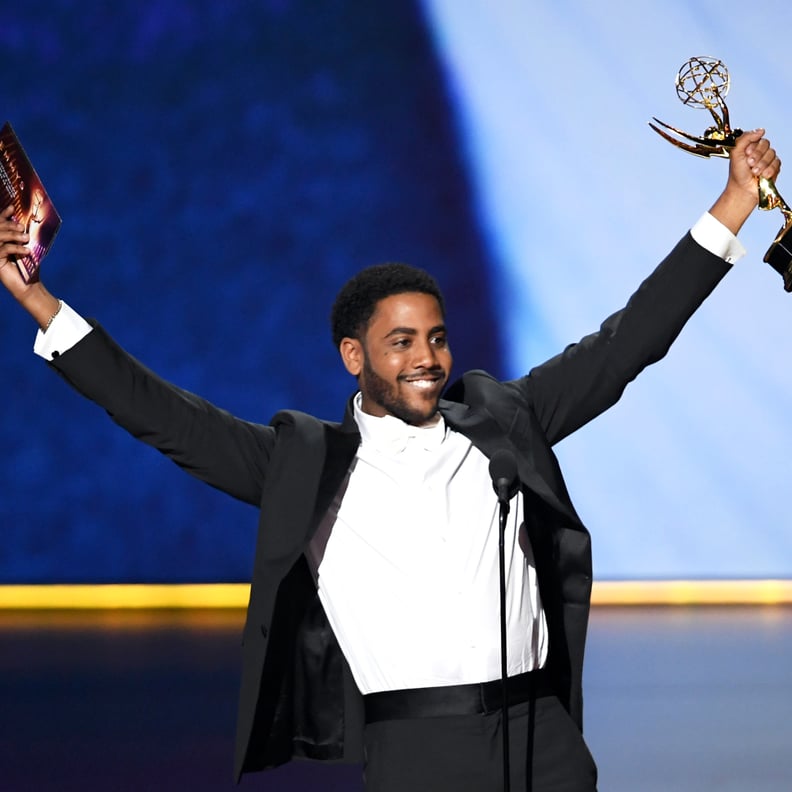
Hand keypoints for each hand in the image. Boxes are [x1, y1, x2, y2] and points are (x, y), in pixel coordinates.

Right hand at [0, 203, 60, 326]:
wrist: (30, 286)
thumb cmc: (30, 267)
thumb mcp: (29, 248)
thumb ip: (25, 236)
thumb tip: (28, 222)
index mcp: (1, 240)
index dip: (3, 215)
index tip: (12, 208)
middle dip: (9, 225)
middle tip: (21, 227)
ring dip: (13, 235)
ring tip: (26, 238)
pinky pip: (3, 250)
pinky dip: (16, 248)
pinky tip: (26, 251)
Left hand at [710, 128, 781, 234]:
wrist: (742, 189)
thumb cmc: (737, 173)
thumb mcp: (735, 153)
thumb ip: (745, 139)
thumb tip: (761, 130)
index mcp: (750, 146)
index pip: (758, 137)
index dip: (752, 147)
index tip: (746, 155)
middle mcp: (760, 150)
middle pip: (766, 144)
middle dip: (757, 155)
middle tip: (749, 164)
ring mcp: (768, 158)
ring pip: (772, 153)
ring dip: (761, 164)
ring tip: (754, 172)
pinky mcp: (774, 167)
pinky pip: (777, 163)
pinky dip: (769, 170)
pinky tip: (762, 176)